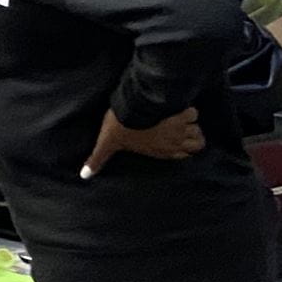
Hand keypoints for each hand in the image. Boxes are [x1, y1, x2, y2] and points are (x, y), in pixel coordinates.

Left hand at [81, 106, 202, 177]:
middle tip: (184, 130)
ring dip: (192, 125)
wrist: (131, 109)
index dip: (184, 150)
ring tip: (182, 119)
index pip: (183, 157)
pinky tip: (179, 106)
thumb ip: (97, 160)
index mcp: (160, 152)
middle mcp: (174, 143)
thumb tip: (84, 175)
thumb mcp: (106, 144)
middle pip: (197, 145)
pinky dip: (188, 110)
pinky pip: (193, 113)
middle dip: (194, 138)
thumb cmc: (120, 127)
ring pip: (198, 131)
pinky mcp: (181, 114)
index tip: (179, 143)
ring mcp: (180, 129)